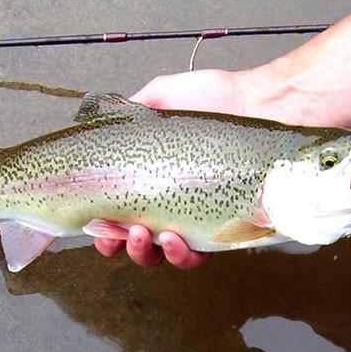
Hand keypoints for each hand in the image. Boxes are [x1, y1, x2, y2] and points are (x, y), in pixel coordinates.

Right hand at [92, 69, 244, 268]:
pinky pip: (199, 255)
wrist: (257, 103)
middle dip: (118, 244)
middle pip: (135, 240)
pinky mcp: (222, 225)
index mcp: (150, 177)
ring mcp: (196, 216)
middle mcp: (170, 200)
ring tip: (140, 234)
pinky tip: (172, 239)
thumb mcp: (160, 96)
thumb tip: (97, 124)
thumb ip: (129, 111)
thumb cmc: (214, 97)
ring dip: (144, 252)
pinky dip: (180, 255)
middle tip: (116, 231)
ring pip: (163, 254)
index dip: (101, 226)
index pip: (118, 211)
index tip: (92, 224)